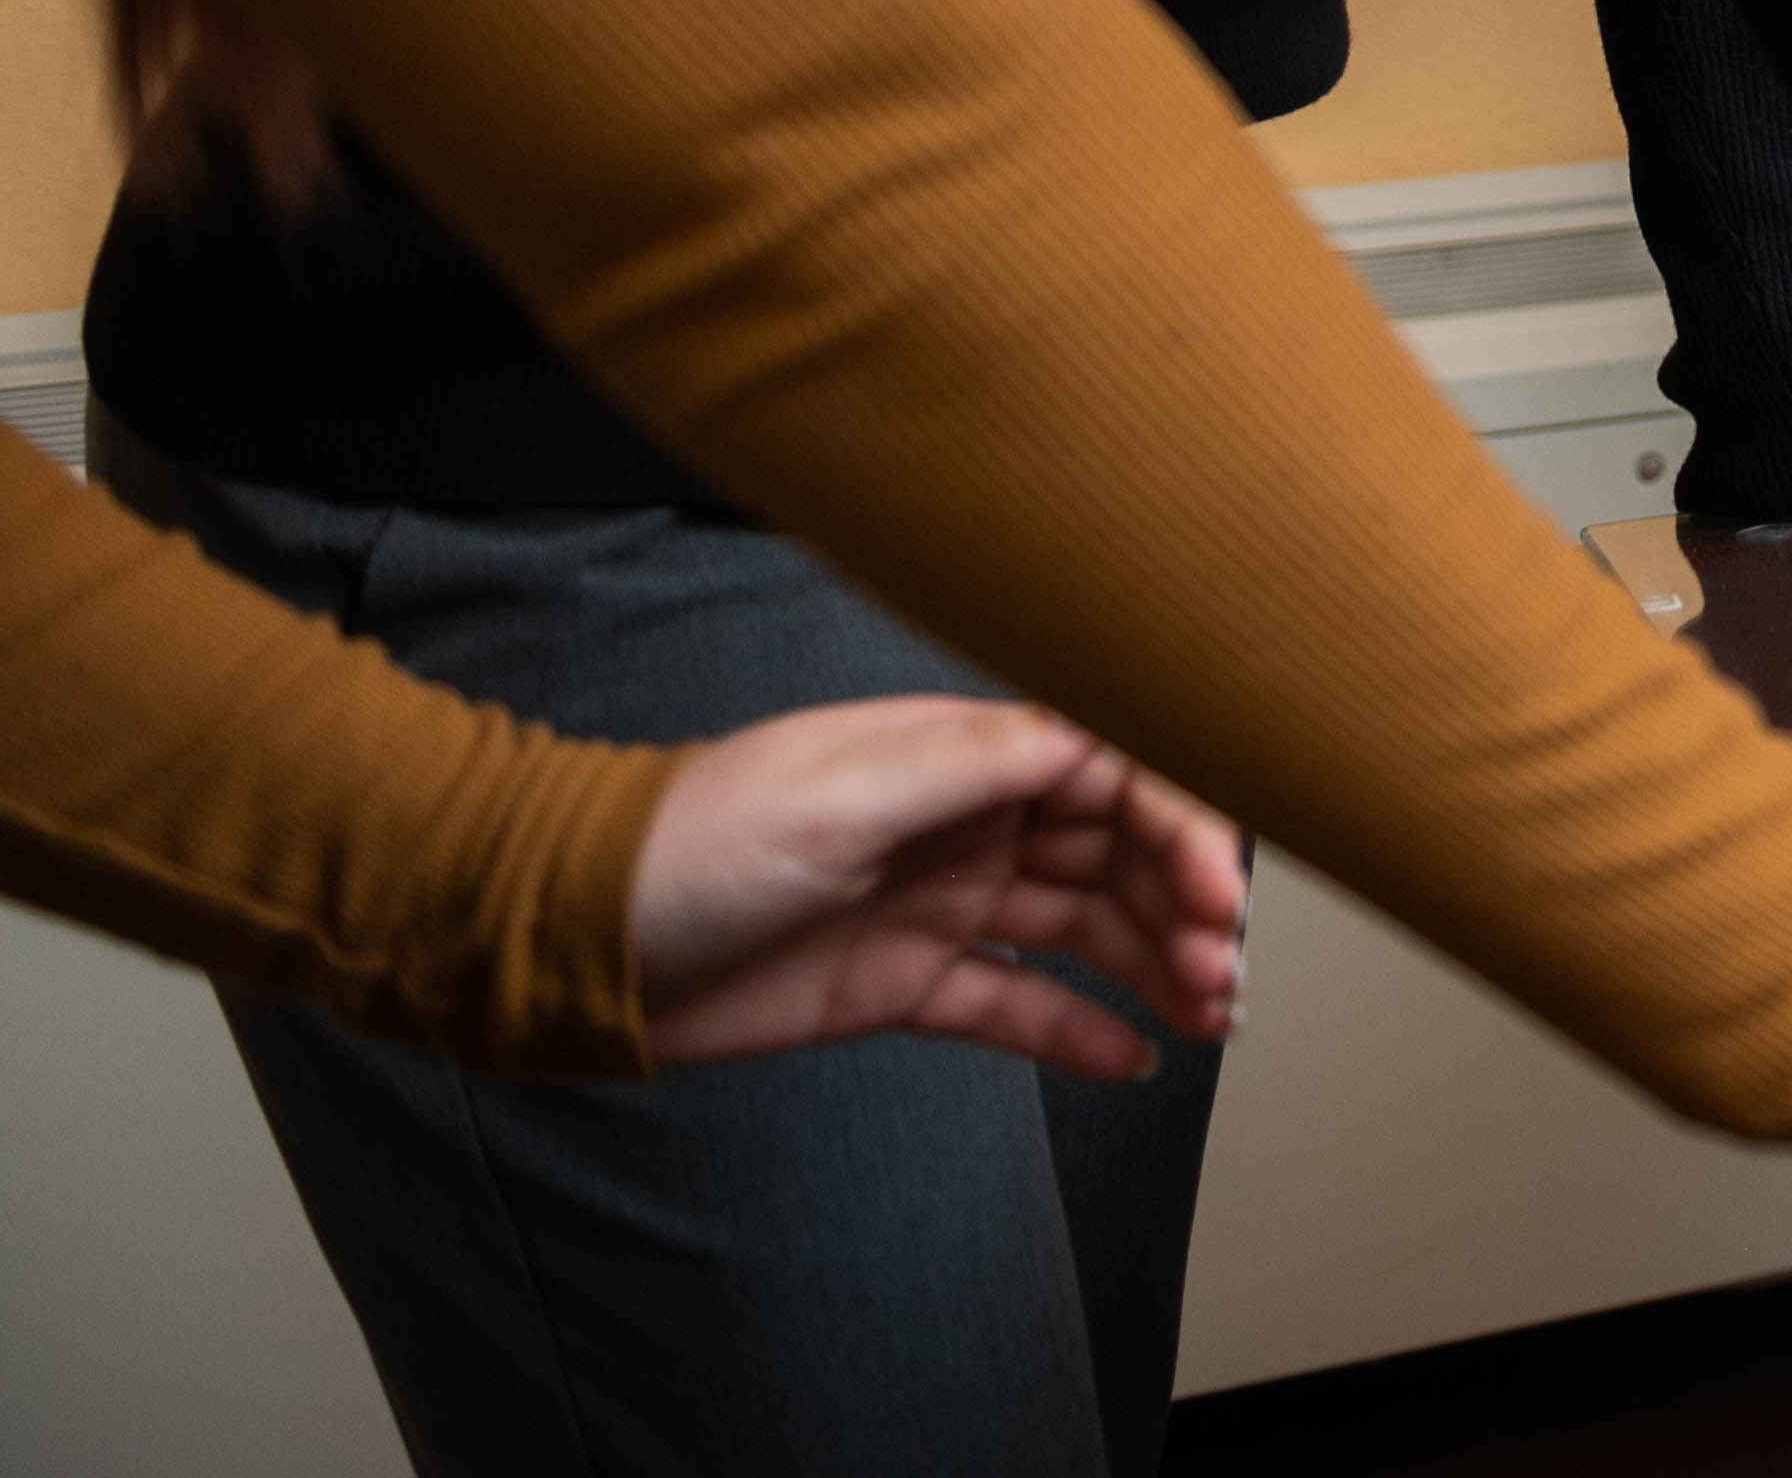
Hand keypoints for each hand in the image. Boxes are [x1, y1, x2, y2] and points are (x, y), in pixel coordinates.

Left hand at [631, 700, 1245, 1081]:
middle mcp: (964, 821)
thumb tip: (1100, 731)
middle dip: (1180, 906)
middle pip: (1112, 854)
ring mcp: (939, 903)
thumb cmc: (685, 847)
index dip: (1177, 826)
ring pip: (1083, 930)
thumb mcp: (836, 793)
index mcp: (957, 755)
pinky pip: (1017, 1005)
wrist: (569, 950)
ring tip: (1208, 1017)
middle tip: (1222, 973)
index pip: (1111, 774)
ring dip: (1153, 967)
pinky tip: (1137, 1059)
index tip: (1215, 892)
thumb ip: (976, 763)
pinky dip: (1081, 1031)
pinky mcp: (905, 984)